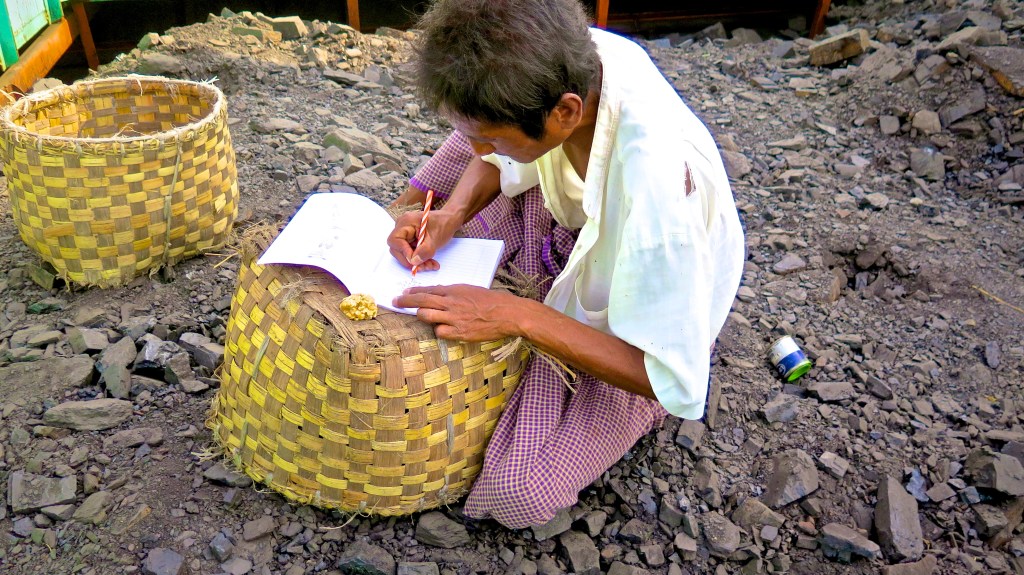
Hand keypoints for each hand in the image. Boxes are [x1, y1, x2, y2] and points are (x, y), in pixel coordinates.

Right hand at [386, 209, 460, 270]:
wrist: (449, 221)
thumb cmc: (443, 224)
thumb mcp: (435, 239)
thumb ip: (424, 251)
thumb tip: (413, 261)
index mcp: (406, 222)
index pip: (395, 240)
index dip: (403, 252)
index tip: (415, 260)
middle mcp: (403, 227)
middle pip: (397, 249)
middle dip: (411, 261)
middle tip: (425, 266)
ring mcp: (405, 234)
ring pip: (404, 254)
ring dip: (417, 262)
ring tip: (431, 265)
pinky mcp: (410, 240)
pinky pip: (410, 253)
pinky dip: (420, 259)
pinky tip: (430, 262)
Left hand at [393, 285, 526, 341]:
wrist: (507, 313)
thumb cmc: (492, 300)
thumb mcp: (471, 290)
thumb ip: (454, 293)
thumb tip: (438, 295)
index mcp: (455, 290)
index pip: (428, 290)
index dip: (413, 292)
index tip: (403, 294)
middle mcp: (451, 302)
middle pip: (422, 301)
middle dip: (406, 302)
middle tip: (395, 302)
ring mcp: (454, 318)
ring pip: (426, 316)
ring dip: (421, 316)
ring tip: (421, 316)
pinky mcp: (459, 332)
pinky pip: (440, 332)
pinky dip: (439, 331)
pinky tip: (444, 329)